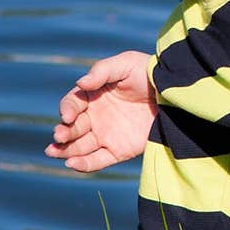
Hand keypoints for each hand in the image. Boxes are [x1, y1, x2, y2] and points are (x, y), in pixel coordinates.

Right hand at [45, 50, 155, 171]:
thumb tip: (80, 84)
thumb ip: (101, 71)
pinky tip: (72, 164)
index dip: (67, 110)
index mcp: (92, 96)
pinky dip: (83, 165)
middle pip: (72, 128)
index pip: (72, 104)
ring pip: (78, 146)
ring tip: (55, 152)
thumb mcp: (125, 64)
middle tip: (59, 135)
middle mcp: (95, 117)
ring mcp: (106, 135)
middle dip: (63, 132)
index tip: (67, 116)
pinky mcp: (119, 150)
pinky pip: (97, 161)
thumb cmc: (148, 73)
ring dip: (65, 150)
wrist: (174, 93)